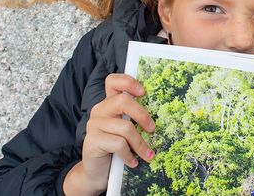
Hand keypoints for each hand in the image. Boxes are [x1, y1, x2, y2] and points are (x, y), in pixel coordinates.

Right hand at [64, 74, 155, 194]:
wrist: (97, 172)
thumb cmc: (116, 149)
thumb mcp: (125, 130)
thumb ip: (134, 118)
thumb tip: (160, 115)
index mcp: (109, 103)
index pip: (113, 81)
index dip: (128, 82)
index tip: (143, 92)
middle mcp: (99, 110)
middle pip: (123, 101)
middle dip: (142, 115)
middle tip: (152, 129)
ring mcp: (94, 125)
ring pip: (125, 127)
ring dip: (140, 143)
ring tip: (148, 155)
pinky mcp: (92, 141)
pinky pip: (118, 144)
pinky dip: (129, 155)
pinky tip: (133, 162)